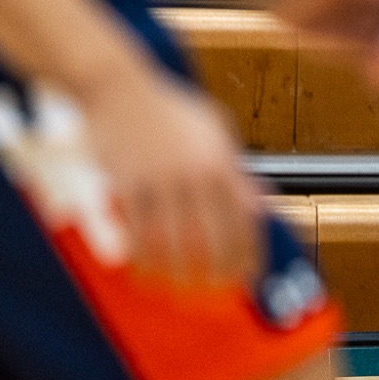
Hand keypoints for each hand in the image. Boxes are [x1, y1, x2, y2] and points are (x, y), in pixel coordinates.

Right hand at [72, 66, 263, 286]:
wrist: (120, 88)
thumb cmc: (170, 111)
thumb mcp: (216, 132)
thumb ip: (237, 169)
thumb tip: (259, 206)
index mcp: (224, 163)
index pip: (246, 220)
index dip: (250, 254)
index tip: (250, 277)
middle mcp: (197, 174)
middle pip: (214, 237)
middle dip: (217, 272)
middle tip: (213, 291)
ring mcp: (161, 179)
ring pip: (173, 240)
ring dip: (176, 272)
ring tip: (176, 287)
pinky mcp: (128, 183)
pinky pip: (138, 231)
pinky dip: (142, 257)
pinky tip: (143, 271)